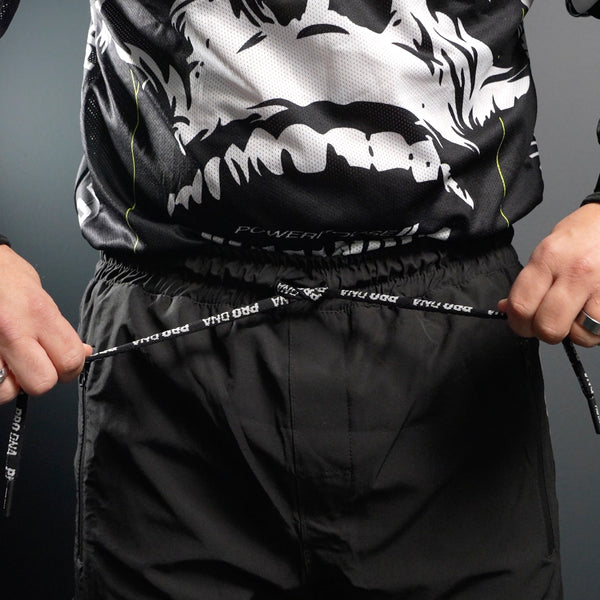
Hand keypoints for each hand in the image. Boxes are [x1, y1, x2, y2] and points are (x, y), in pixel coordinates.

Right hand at [0, 245, 92, 402]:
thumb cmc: (6, 277)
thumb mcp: (42, 296)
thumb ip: (61, 329)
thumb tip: (83, 352)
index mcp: (39, 313)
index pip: (70, 360)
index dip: (72, 368)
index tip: (66, 364)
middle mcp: (13, 330)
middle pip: (42, 383)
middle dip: (43, 379)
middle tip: (38, 366)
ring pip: (8, 392)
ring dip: (12, 384)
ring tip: (11, 365)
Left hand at [499, 203, 599, 346]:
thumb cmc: (583, 234)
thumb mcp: (547, 250)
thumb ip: (527, 282)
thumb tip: (507, 308)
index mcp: (547, 258)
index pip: (521, 305)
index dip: (517, 324)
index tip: (521, 324)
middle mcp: (574, 272)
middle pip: (547, 326)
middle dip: (542, 332)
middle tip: (546, 324)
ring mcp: (599, 286)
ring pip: (578, 334)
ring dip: (574, 333)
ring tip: (574, 317)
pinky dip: (594, 330)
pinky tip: (591, 315)